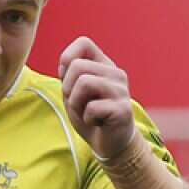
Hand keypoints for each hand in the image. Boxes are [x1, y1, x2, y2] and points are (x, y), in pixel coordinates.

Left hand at [59, 36, 135, 160]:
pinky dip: (87, 119)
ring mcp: (121, 91)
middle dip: (68, 89)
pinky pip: (92, 107)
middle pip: (77, 66)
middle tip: (78, 104)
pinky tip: (98, 123)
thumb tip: (65, 63)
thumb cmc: (92, 117)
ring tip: (87, 113)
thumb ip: (68, 76)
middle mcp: (116, 74)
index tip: (68, 80)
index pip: (84, 43)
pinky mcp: (123, 109)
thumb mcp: (74, 93)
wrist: (111, 144)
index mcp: (104, 65)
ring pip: (84, 83)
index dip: (68, 58)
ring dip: (76, 104)